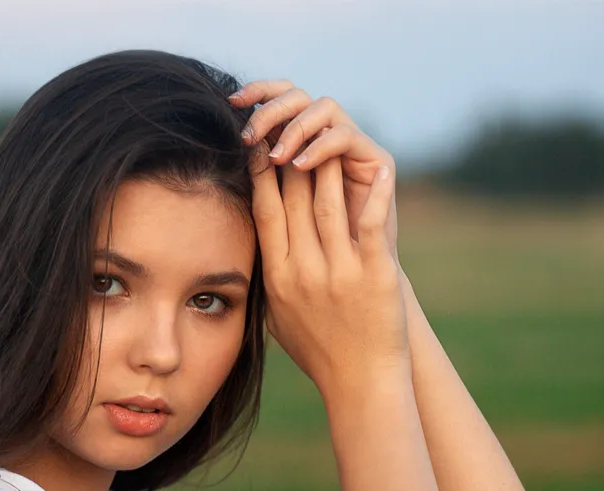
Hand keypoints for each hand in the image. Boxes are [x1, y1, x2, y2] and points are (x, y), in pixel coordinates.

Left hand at [230, 81, 398, 260]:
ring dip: (295, 128)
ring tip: (277, 156)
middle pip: (297, 95)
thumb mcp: (276, 217)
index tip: (231, 102)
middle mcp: (328, 138)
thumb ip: (260, 186)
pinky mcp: (378, 160)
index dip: (256, 93)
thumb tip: (225, 158)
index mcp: (301, 142)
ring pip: (323, 108)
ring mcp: (354, 147)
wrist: (358, 282)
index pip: (277, 99)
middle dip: (269, 110)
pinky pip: (346, 137)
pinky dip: (322, 146)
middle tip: (249, 134)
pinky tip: (301, 164)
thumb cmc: (311, 258)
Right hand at [247, 138, 406, 401]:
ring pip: (327, 204)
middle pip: (294, 200)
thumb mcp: (278, 317)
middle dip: (290, 157)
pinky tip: (377, 170)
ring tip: (327, 134)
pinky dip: (375, 196)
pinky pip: (372, 226)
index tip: (259, 144)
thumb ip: (268, 278)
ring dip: (325, 164)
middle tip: (291, 125)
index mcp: (277, 277)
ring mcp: (340, 272)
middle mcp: (303, 271)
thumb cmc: (320, 351)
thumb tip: (255, 246)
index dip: (261, 173)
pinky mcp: (375, 275)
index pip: (265, 212)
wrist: (360, 383)